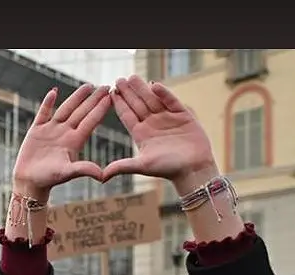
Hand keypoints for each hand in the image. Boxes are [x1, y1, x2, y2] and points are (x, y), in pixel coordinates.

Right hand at [12, 84, 111, 198]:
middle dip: (93, 99)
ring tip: (88, 86)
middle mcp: (65, 134)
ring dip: (76, 98)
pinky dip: (47, 102)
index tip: (110, 96)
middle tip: (106, 86)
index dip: (100, 109)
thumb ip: (83, 170)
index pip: (90, 121)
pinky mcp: (37, 131)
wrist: (29, 182)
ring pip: (65, 110)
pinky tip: (54, 91)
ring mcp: (51, 131)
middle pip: (81, 112)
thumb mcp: (67, 173)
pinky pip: (43, 113)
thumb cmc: (49, 179)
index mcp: (74, 142)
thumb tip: (102, 175)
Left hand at [100, 76, 215, 185]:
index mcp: (141, 134)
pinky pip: (171, 101)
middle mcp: (152, 124)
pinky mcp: (183, 116)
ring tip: (132, 77)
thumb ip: (122, 167)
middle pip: (138, 104)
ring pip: (152, 100)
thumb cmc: (167, 169)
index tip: (110, 92)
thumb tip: (101, 178)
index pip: (127, 115)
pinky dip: (164, 94)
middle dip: (128, 92)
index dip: (119, 103)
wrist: (193, 170)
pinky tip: (154, 85)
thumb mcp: (142, 166)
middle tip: (119, 79)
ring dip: (143, 89)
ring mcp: (167, 118)